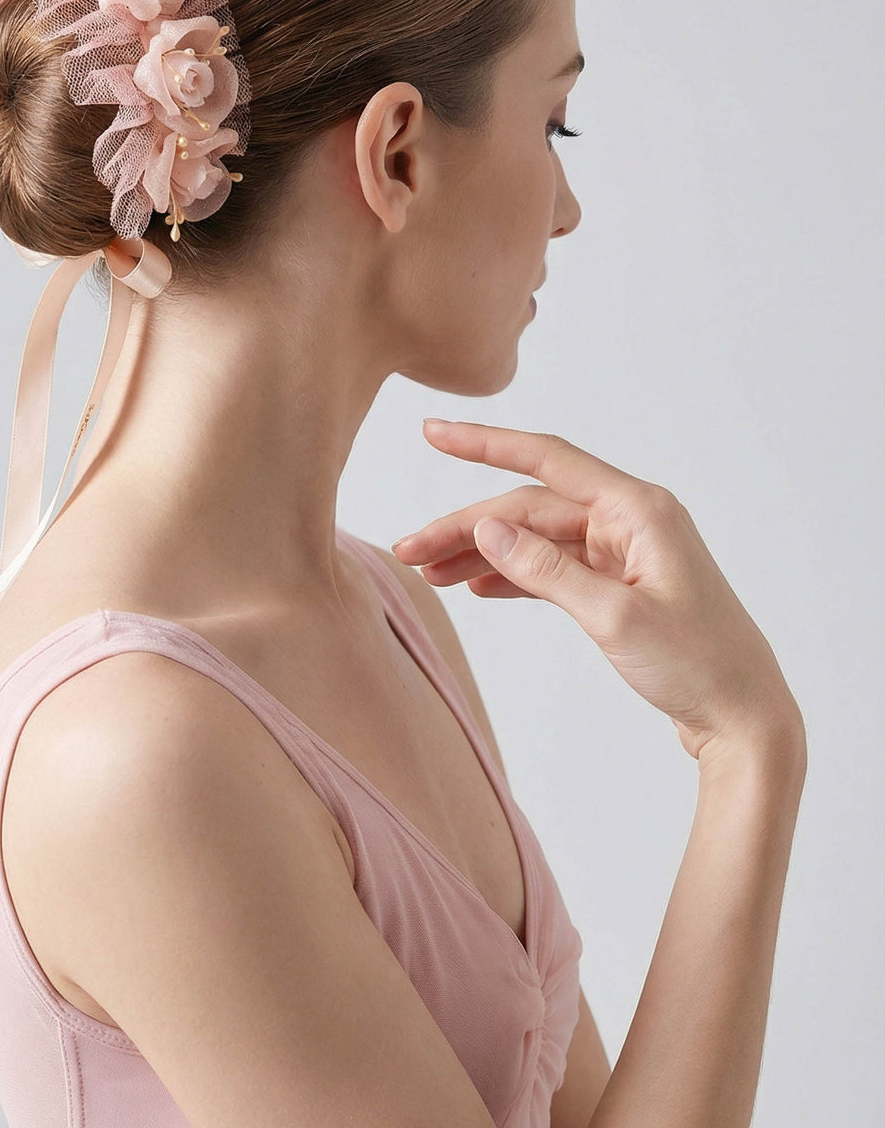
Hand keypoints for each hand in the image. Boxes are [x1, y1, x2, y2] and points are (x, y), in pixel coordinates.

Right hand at [392, 420, 802, 766]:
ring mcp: (624, 552)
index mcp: (639, 510)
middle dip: (466, 527)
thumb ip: (547, 571)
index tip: (433, 434)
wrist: (746, 721)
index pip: (546, 460)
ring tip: (428, 574)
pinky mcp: (619, 585)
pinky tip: (473, 586)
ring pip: (535, 539)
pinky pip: (552, 567)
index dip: (484, 445)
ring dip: (481, 553)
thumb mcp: (616, 618)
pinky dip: (511, 575)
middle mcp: (630, 520)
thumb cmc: (699, 666)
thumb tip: (488, 529)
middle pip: (529, 508)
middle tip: (409, 552)